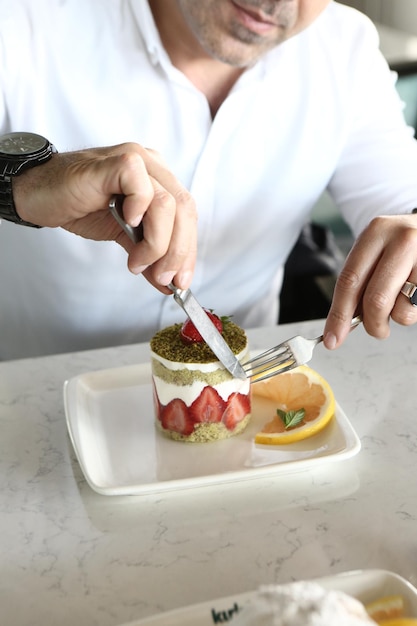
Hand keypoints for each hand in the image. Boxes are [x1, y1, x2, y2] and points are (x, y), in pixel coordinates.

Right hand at [12, 143, 197, 291]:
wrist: (39, 194)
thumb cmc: (79, 206)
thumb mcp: (122, 236)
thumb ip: (147, 255)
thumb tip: (166, 282)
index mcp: (159, 181)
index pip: (187, 215)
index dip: (187, 250)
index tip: (181, 281)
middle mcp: (153, 166)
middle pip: (184, 210)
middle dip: (178, 252)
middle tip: (165, 279)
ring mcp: (136, 160)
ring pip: (168, 204)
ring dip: (158, 243)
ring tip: (137, 262)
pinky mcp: (116, 162)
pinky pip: (142, 188)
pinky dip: (140, 212)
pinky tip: (127, 225)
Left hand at [323, 214, 416, 347]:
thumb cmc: (398, 246)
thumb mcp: (374, 251)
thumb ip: (358, 283)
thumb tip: (343, 324)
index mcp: (376, 233)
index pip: (349, 280)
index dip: (338, 314)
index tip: (332, 339)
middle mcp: (402, 241)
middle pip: (375, 299)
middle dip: (371, 325)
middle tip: (375, 330)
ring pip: (402, 310)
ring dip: (396, 318)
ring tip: (400, 302)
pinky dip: (412, 311)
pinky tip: (414, 295)